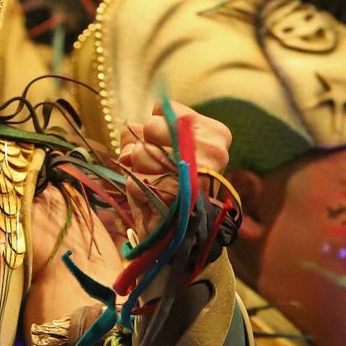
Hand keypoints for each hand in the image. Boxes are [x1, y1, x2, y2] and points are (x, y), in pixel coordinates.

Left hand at [115, 101, 230, 237]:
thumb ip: (142, 132)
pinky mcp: (177, 200)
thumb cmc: (169, 186)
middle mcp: (214, 152)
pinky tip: (150, 200)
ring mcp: (199, 175)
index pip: (166, 110)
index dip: (153, 128)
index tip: (160, 145)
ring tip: (152, 184)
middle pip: (152, 127)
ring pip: (141, 152)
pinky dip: (135, 191)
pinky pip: (136, 182)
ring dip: (137, 170)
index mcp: (217, 134)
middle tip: (151, 167)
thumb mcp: (158, 150)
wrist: (179, 235)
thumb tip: (129, 129)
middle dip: (143, 147)